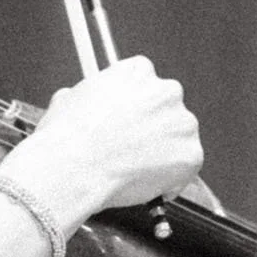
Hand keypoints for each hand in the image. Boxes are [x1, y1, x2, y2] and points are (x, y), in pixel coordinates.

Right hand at [8, 57, 202, 221]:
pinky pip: (185, 168)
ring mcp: (182, 123)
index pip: (145, 84)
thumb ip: (89, 98)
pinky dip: (170, 179)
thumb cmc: (65, 138)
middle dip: (153, 128)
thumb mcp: (67, 100)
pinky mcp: (191, 154)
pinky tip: (144, 184)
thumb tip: (86, 105)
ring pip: (178, 139)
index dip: (135, 107)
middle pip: (167, 109)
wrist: (72, 169)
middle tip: (131, 149)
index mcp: (138, 71)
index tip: (126, 123)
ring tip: (133, 170)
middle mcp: (166, 91)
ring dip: (163, 152)